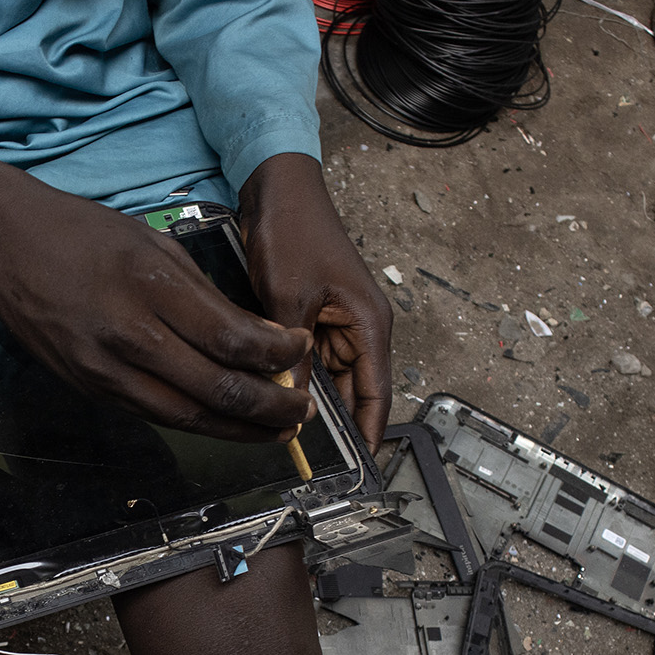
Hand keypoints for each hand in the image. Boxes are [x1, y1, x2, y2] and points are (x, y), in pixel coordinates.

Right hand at [0, 139, 314, 442]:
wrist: (1, 244)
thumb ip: (203, 294)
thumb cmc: (80, 232)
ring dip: (239, 429)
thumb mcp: (152, 243)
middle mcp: (129, 337)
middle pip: (217, 390)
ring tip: (275, 428)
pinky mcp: (89, 388)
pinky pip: (155, 414)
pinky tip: (224, 419)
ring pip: (187, 416)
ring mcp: (105, 370)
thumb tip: (255, 335)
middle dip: (270, 407)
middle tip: (302, 409)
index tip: (301, 350)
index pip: (231, 339)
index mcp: (150, 287)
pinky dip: (196, 420)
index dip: (277, 355)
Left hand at [238, 153, 393, 450]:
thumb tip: (288, 399)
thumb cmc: (294, 229)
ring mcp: (335, 325)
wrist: (277, 190)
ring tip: (292, 436)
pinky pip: (310, 362)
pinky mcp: (313, 319)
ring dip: (312, 403)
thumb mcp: (288, 296)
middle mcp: (358, 329)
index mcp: (369, 324)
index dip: (370, 431)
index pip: (378, 393)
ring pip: (328, 381)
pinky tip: (277, 399)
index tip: (364, 465)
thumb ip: (290, 353)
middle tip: (313, 460)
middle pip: (353, 393)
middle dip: (334, 424)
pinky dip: (297, 381)